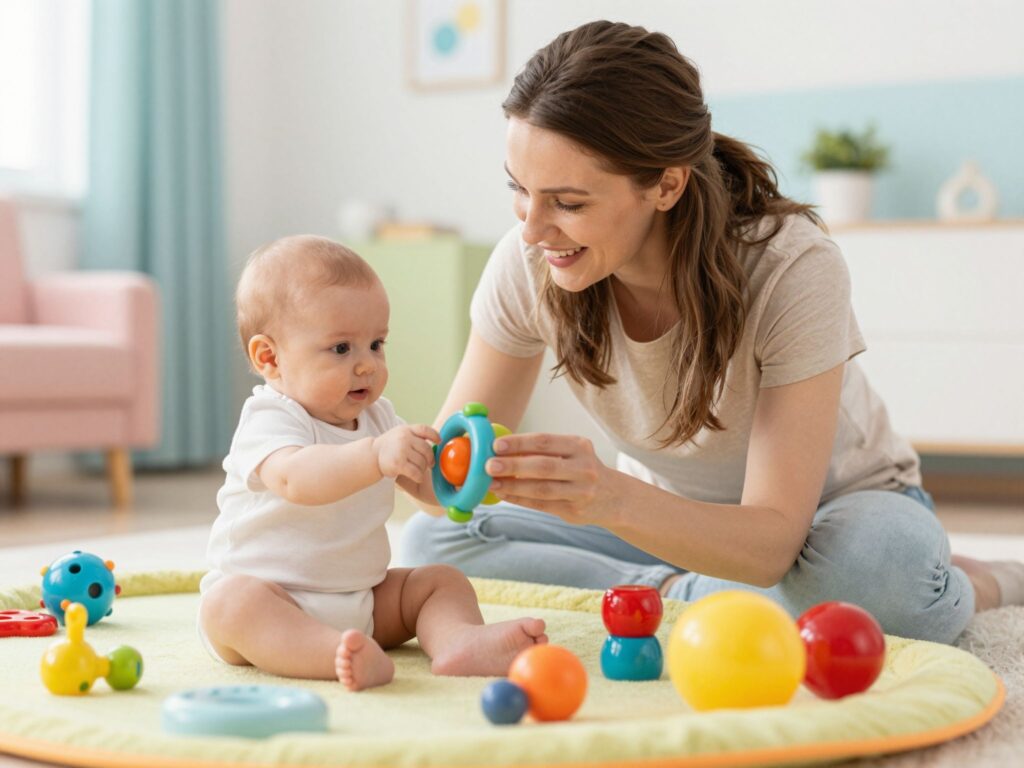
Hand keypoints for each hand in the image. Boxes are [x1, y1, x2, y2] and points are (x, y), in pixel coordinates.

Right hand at [372, 425, 439, 482]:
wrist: (372, 455)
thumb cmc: (390, 446)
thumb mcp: (401, 434)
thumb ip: (415, 436)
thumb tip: (437, 441)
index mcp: (406, 430)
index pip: (425, 429)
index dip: (434, 435)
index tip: (439, 441)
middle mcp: (404, 438)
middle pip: (427, 449)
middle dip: (430, 459)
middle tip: (429, 464)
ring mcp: (401, 450)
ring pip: (422, 462)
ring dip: (423, 469)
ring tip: (418, 470)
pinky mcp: (398, 463)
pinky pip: (416, 472)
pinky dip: (419, 476)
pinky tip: (417, 477)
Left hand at [485, 432, 615, 523]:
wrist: (614, 497)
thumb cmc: (581, 469)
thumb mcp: (572, 453)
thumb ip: (543, 451)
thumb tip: (502, 448)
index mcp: (580, 446)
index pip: (545, 442)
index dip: (520, 443)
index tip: (497, 445)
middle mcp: (583, 468)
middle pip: (544, 466)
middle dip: (514, 465)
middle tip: (489, 465)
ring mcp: (580, 492)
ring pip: (541, 489)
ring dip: (513, 486)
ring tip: (491, 483)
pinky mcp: (574, 511)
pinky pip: (541, 505)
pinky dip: (520, 499)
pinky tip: (504, 494)